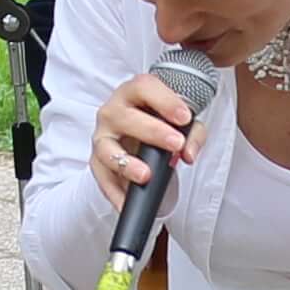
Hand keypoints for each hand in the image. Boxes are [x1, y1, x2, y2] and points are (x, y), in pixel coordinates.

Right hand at [91, 69, 203, 203]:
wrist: (142, 136)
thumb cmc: (160, 122)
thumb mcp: (182, 123)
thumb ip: (192, 133)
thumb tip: (189, 153)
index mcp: (134, 93)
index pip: (145, 87)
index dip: (165, 101)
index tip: (185, 117)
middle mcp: (113, 111)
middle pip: (124, 117)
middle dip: (152, 132)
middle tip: (176, 144)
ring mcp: (102, 136)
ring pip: (107, 149)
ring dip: (127, 163)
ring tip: (146, 175)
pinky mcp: (98, 161)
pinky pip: (103, 179)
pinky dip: (115, 193)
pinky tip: (127, 202)